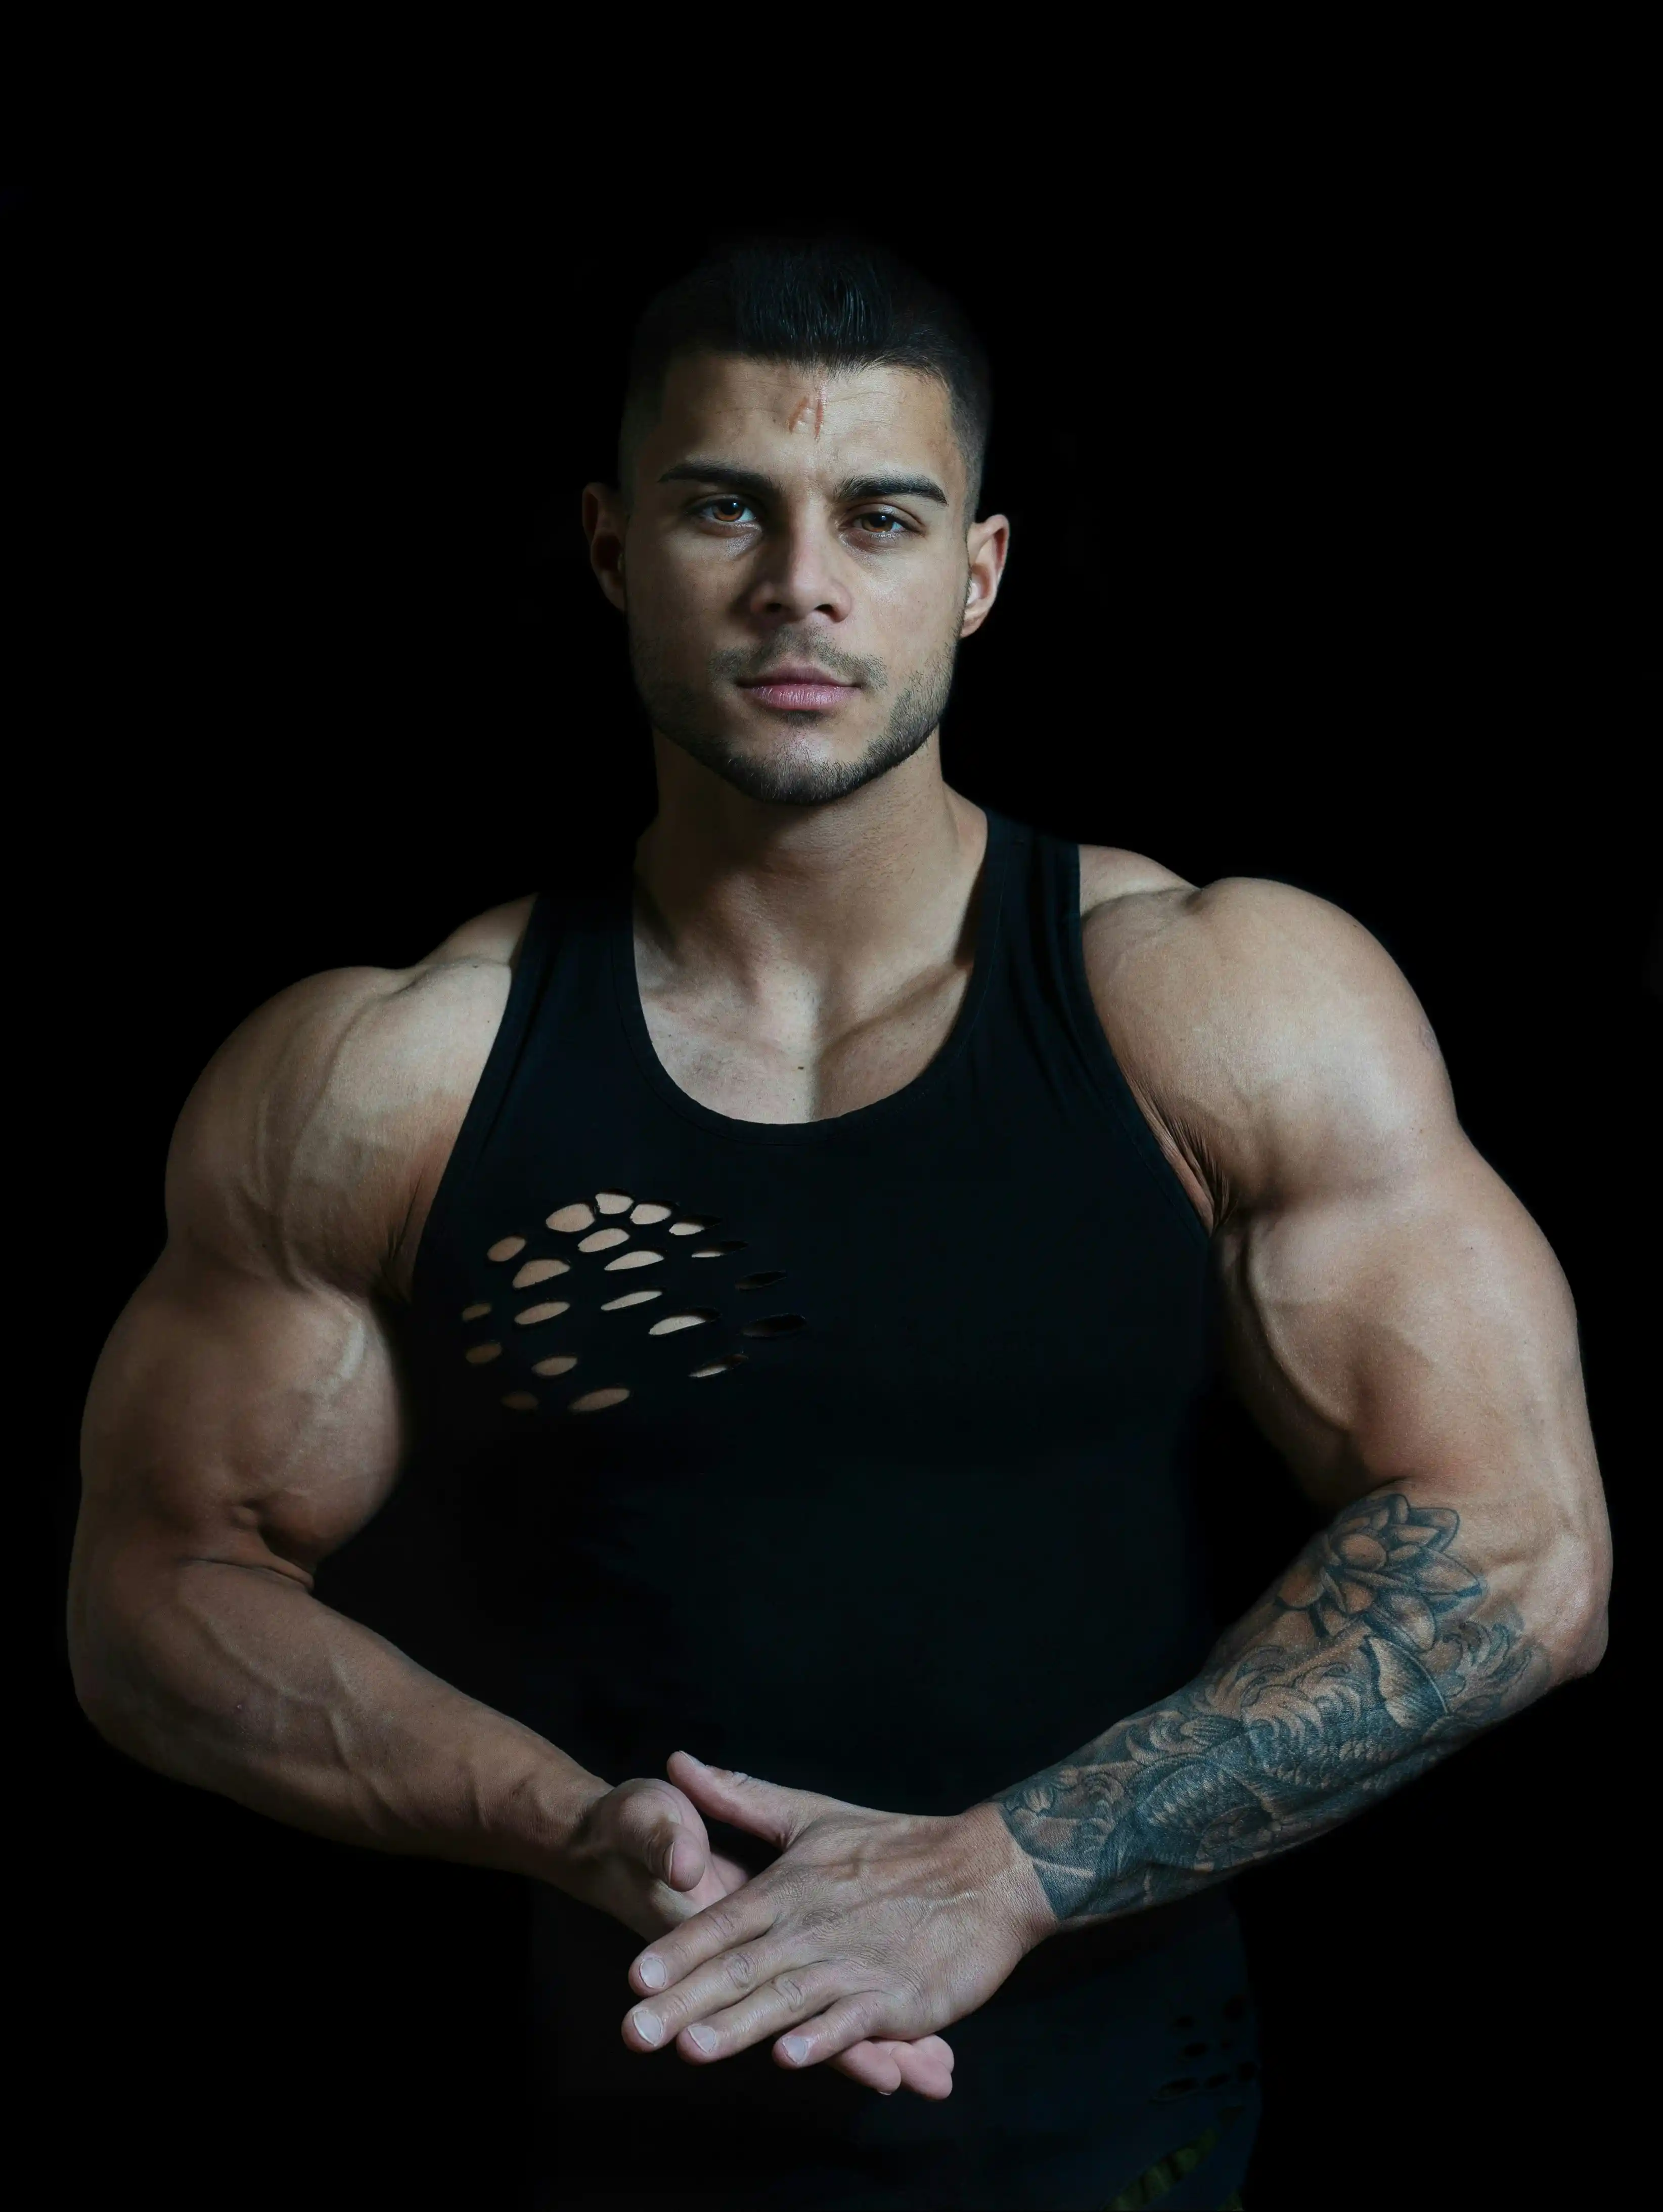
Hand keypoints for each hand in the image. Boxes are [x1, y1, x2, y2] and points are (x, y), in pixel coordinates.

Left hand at [618, 1753, 1049, 2089]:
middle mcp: (814, 1927)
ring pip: (788, 1998)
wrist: (986, 1870)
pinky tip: (793, 2054)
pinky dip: (825, 2037)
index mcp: (790, 1888)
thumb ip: (741, 1797)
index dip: (678, 1951)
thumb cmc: (894, 1845)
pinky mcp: (898, 1997)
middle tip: (634, 2035)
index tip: (634, 1979)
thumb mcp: (811, 1814)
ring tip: (693, 2048)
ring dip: (740, 2025)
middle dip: (685, 2004)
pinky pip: (855, 2019)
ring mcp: (855, 1963)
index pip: (722, 1924)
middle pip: (740, 1970)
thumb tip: (677, 1761)